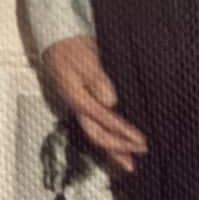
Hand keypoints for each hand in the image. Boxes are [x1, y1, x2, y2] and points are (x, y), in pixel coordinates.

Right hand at [42, 34, 146, 171]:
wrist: (58, 37)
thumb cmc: (72, 47)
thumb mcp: (85, 59)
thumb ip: (97, 79)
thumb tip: (110, 101)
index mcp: (77, 98)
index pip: (103, 120)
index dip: (122, 132)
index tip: (140, 140)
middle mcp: (78, 107)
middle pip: (97, 134)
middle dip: (117, 148)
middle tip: (139, 156)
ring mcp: (80, 105)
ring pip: (97, 132)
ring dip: (113, 148)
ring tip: (129, 162)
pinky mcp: (84, 101)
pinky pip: (98, 124)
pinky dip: (109, 134)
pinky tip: (118, 140)